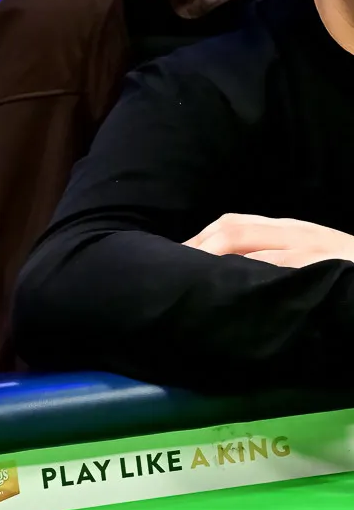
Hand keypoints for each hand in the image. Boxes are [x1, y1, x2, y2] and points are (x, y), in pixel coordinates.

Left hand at [184, 214, 353, 267]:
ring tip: (189, 276)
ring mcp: (306, 245)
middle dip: (197, 247)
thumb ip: (274, 256)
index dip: (200, 239)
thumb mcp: (308, 255)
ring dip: (212, 259)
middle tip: (173, 270)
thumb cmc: (344, 268)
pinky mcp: (318, 263)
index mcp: (287, 228)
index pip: (233, 224)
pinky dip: (248, 271)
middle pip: (232, 229)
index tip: (176, 257)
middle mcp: (293, 231)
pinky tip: (229, 285)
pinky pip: (276, 263)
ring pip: (246, 242)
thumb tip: (233, 270)